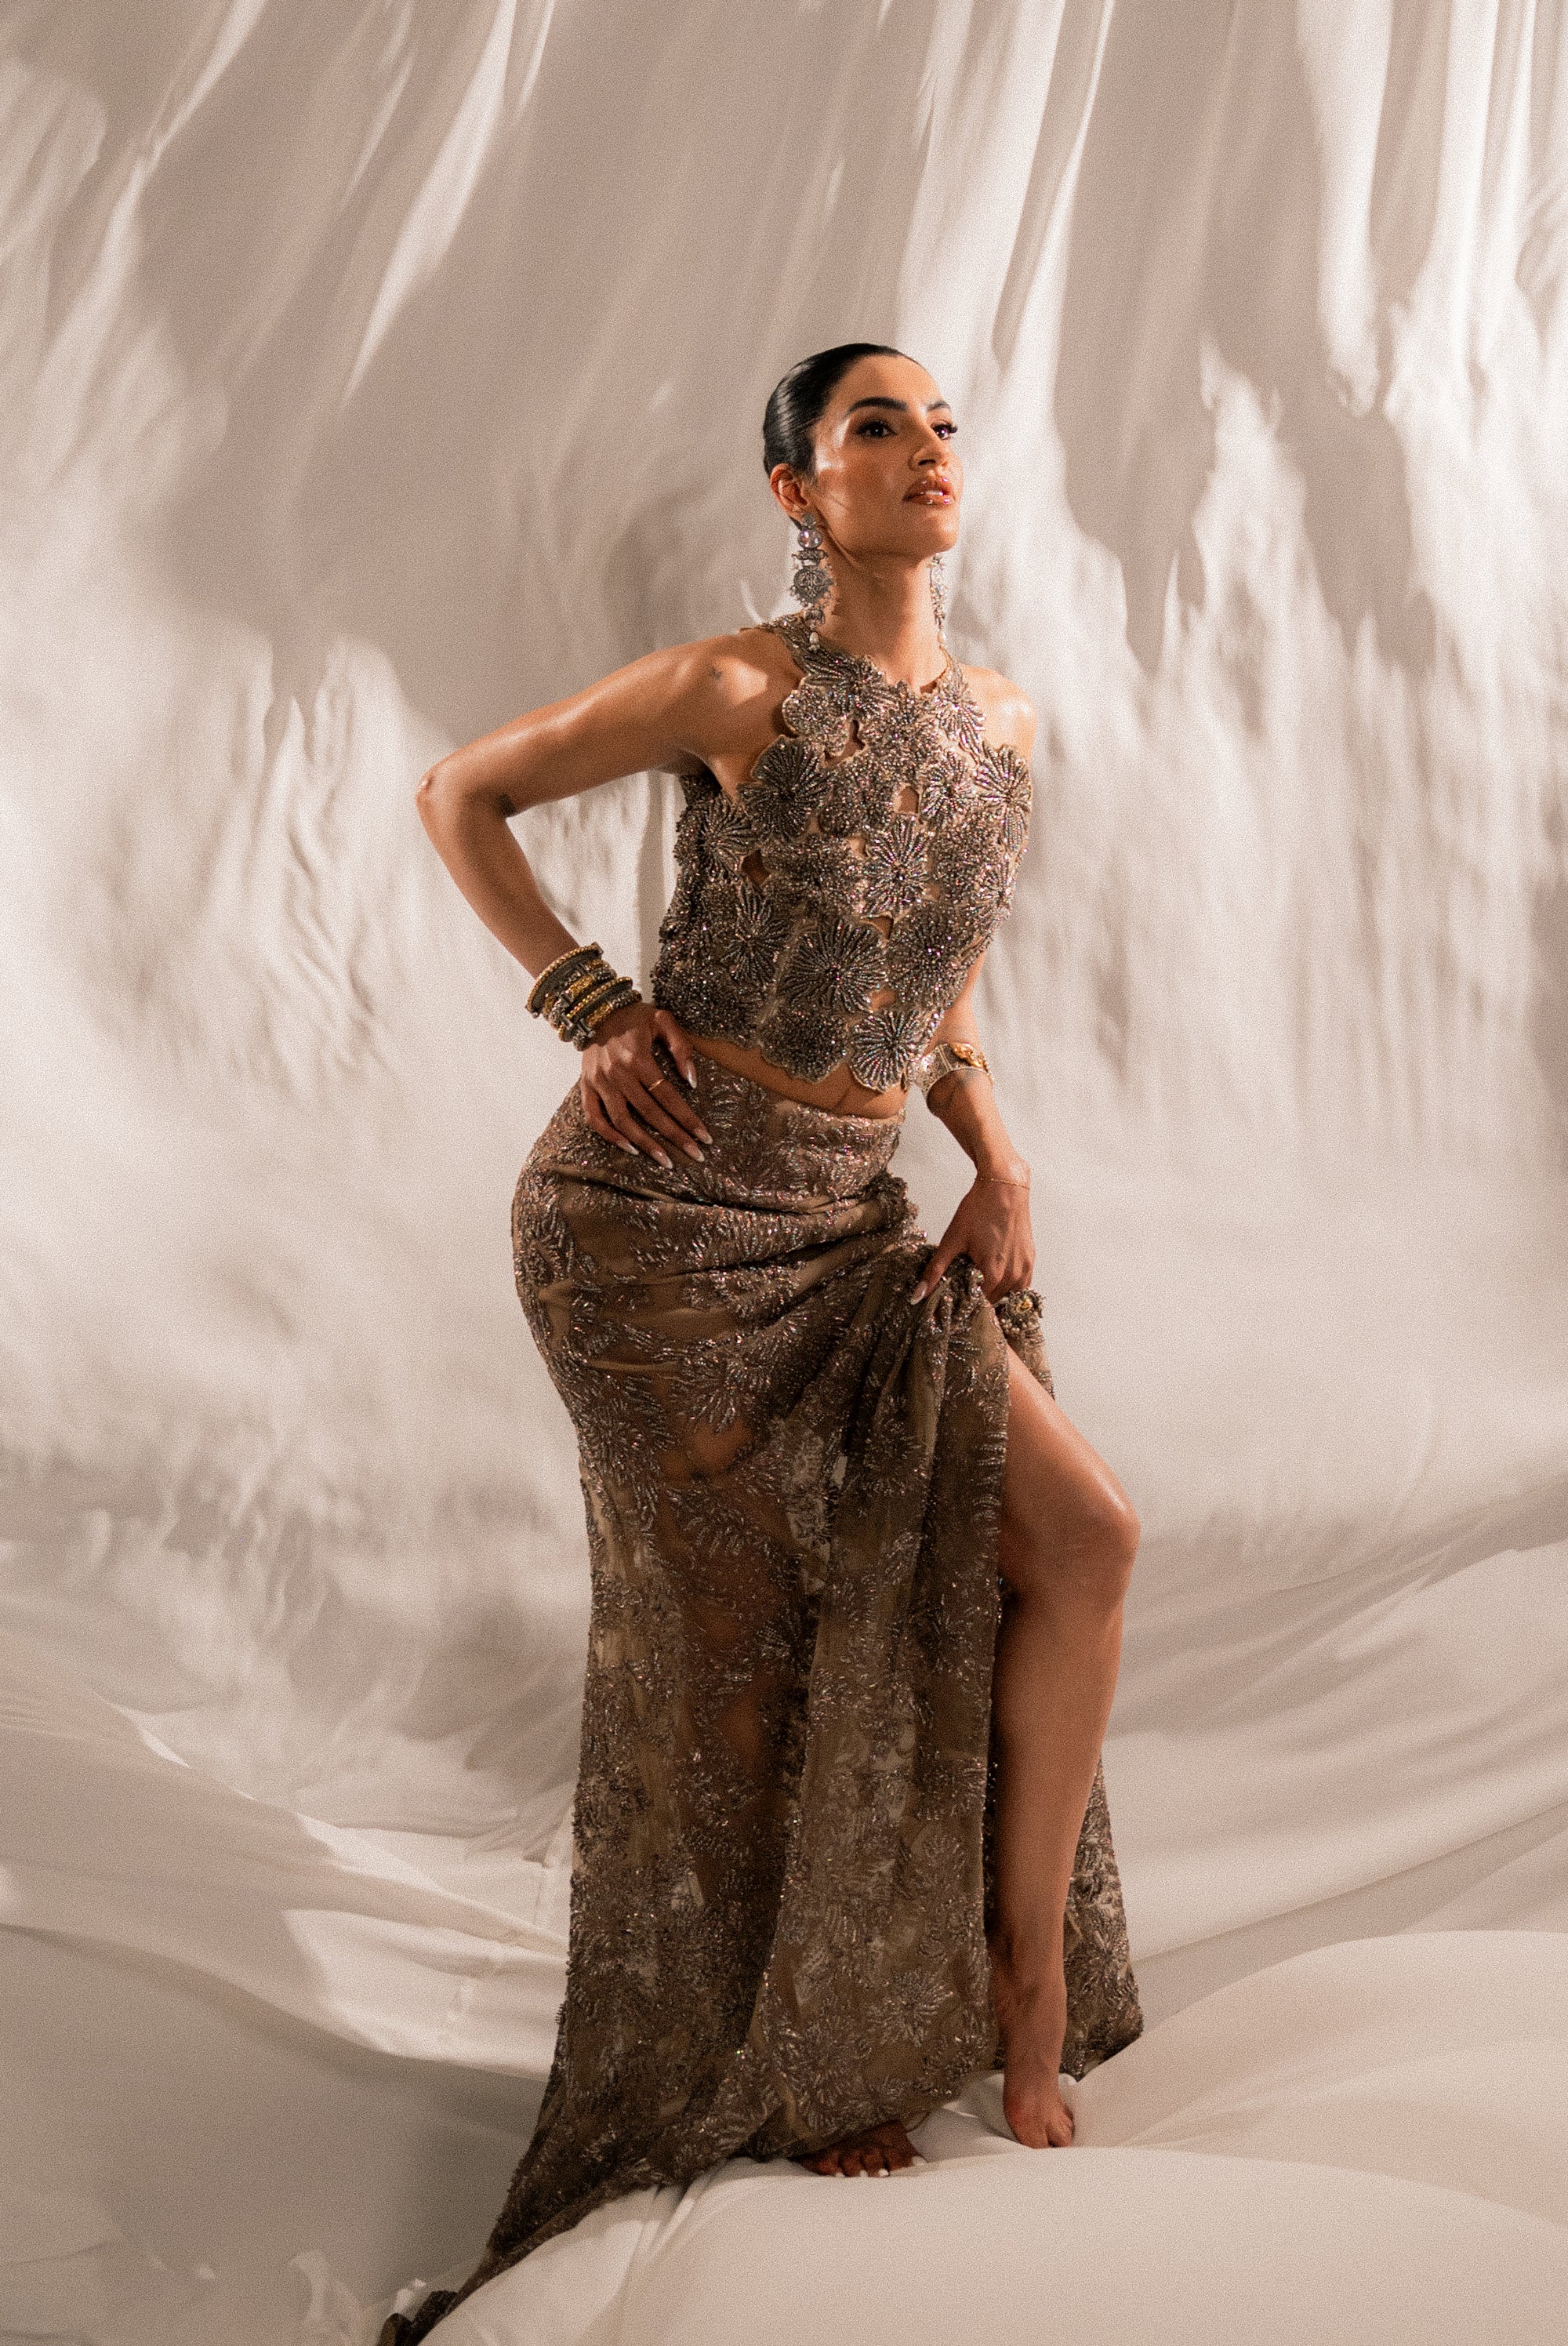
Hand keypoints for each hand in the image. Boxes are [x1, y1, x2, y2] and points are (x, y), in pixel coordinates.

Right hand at [580, 1003, 712, 1165]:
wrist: (597, 1009)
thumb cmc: (636, 1016)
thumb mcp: (664, 1020)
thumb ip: (681, 1047)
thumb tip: (692, 1081)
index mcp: (637, 1057)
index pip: (667, 1096)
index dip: (687, 1118)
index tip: (704, 1136)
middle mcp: (617, 1073)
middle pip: (649, 1113)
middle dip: (674, 1136)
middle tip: (694, 1156)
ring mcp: (599, 1082)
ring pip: (622, 1121)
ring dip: (644, 1143)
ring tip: (664, 1160)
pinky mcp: (586, 1086)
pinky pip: (594, 1118)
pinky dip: (610, 1136)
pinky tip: (629, 1147)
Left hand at [910, 1167, 1032, 1302]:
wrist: (1004, 1188)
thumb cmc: (979, 1210)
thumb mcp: (952, 1240)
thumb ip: (935, 1271)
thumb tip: (918, 1295)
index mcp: (993, 1274)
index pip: (980, 1308)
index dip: (966, 1310)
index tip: (955, 1308)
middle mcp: (1013, 1275)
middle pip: (994, 1304)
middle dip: (979, 1303)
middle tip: (963, 1298)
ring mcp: (1024, 1268)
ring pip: (1009, 1298)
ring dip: (995, 1298)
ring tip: (979, 1289)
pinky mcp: (1030, 1260)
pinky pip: (1021, 1286)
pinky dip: (1009, 1289)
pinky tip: (996, 1282)